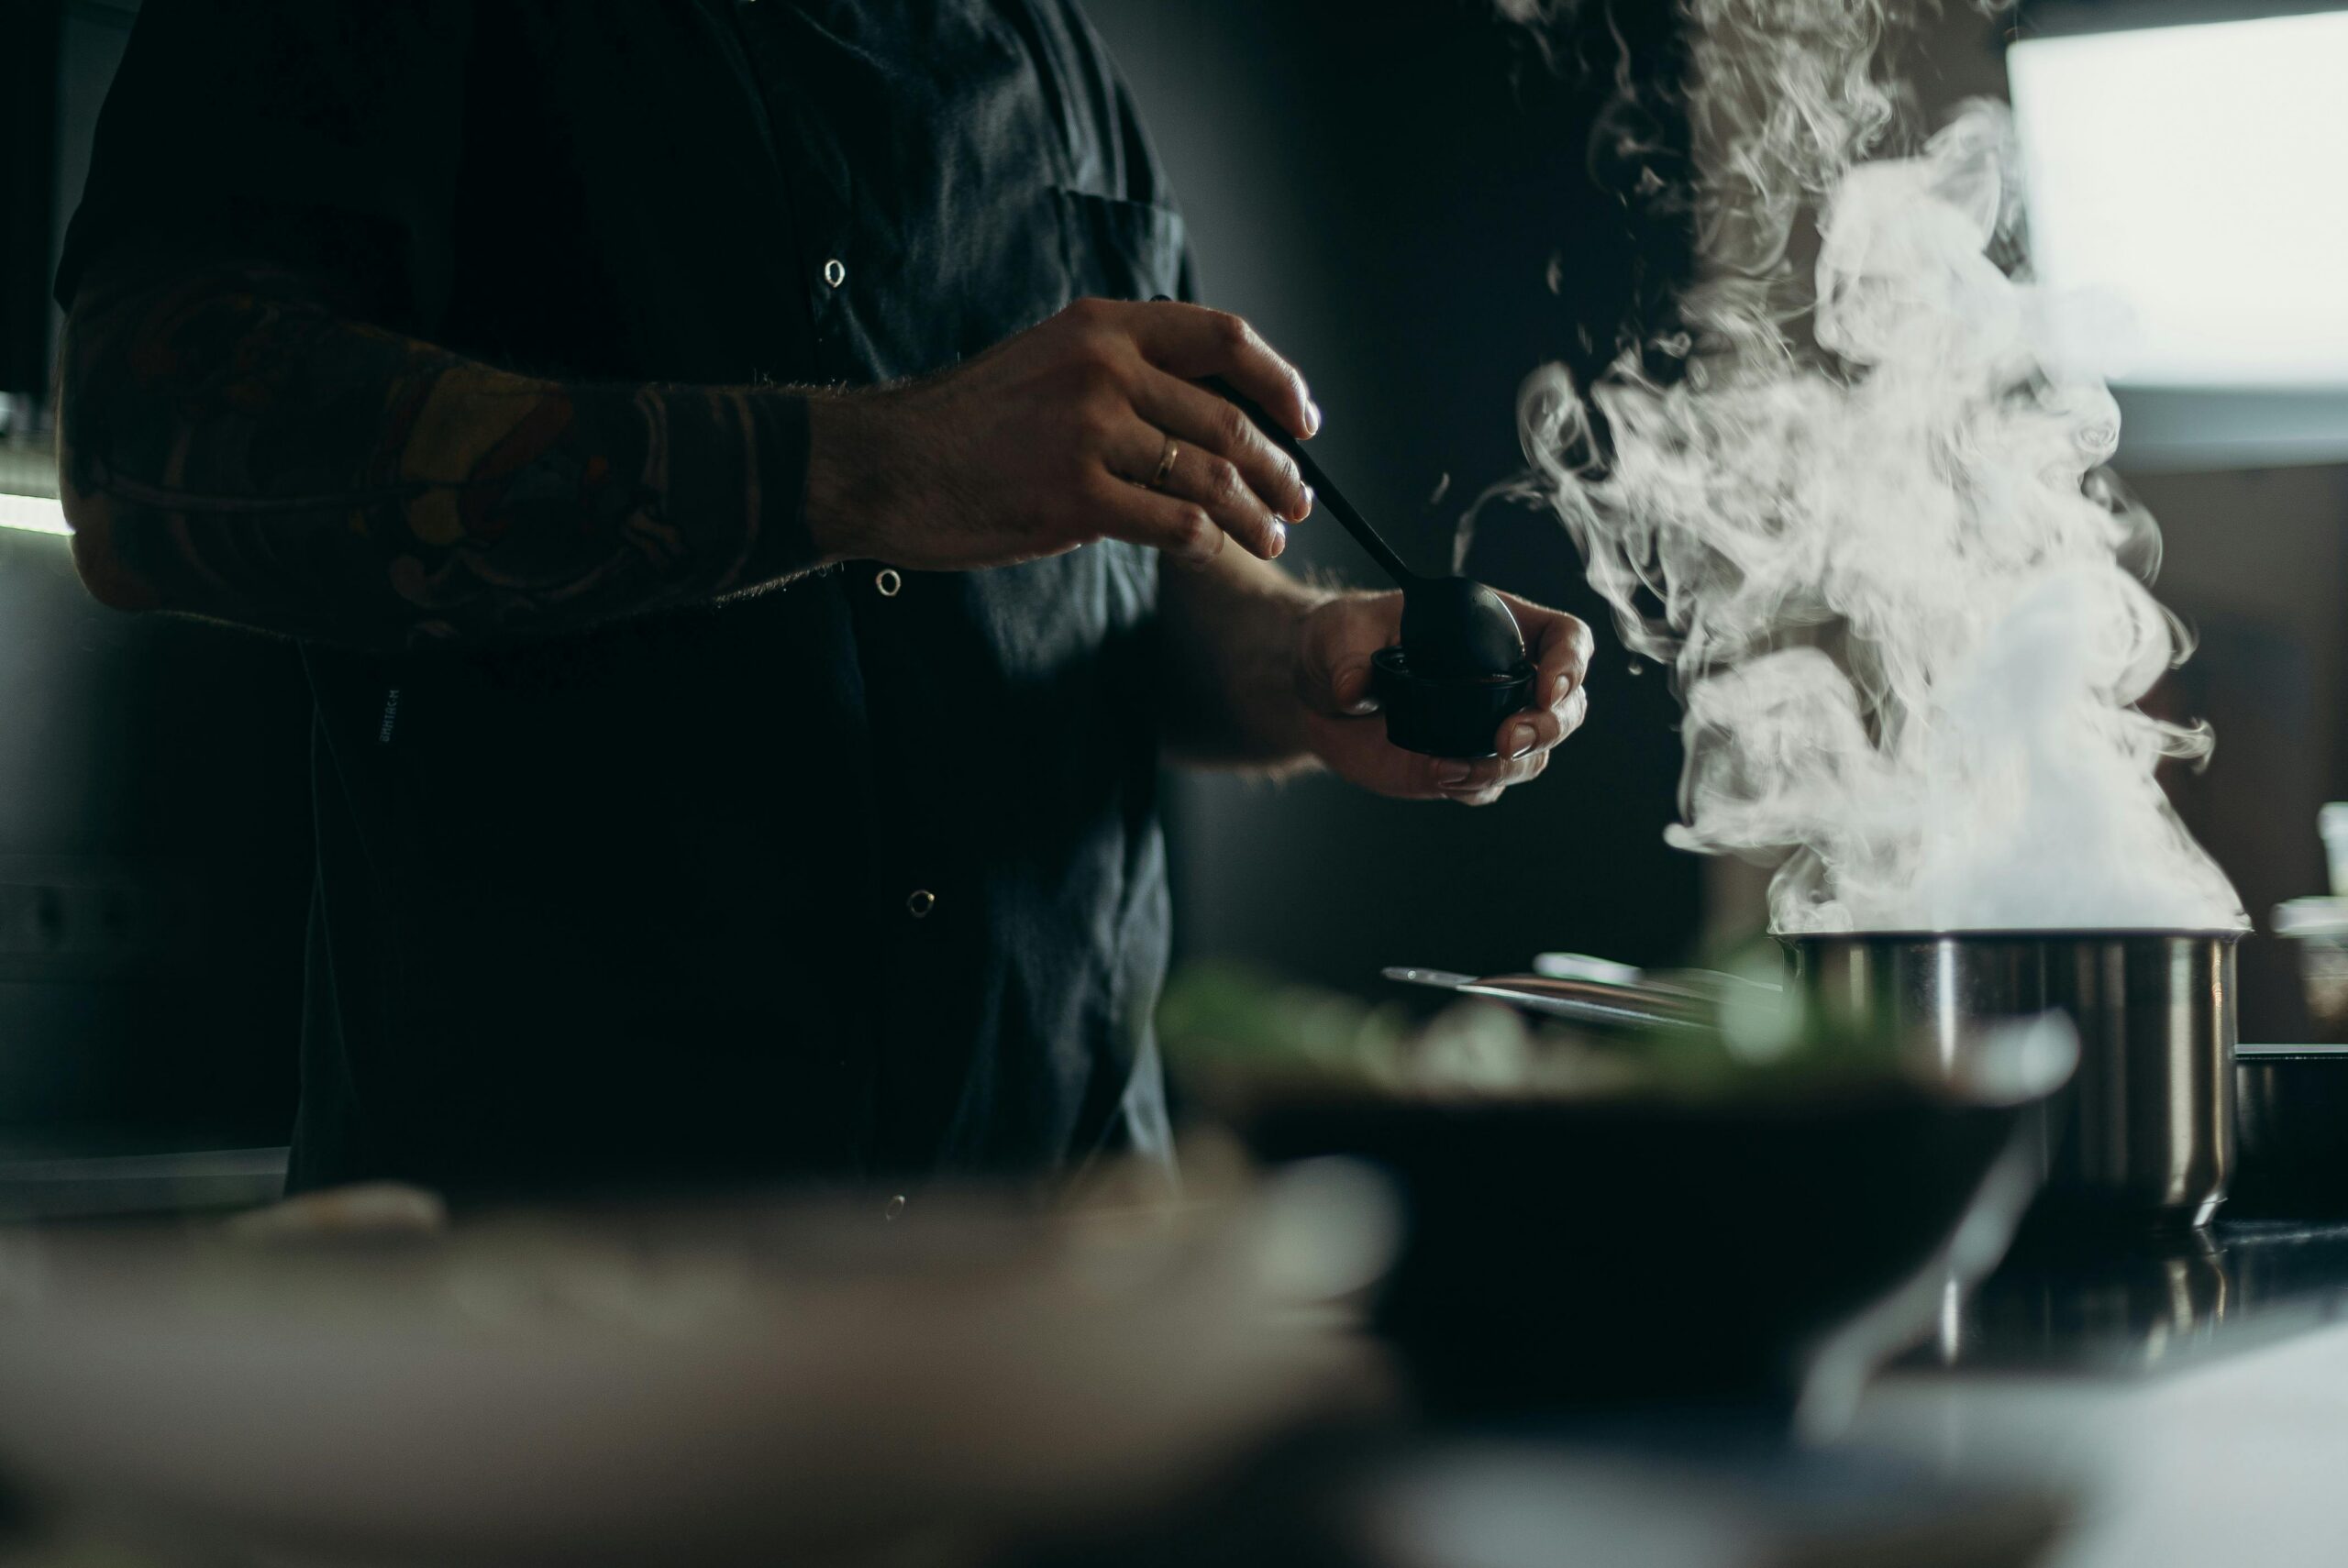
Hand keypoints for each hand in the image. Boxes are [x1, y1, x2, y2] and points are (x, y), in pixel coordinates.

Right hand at [802, 298, 1318, 571]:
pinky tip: (1213, 551)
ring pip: (1213, 476)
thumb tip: (1209, 408)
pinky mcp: (1075, 498)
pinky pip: (1176, 524)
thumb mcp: (1049, 363)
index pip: (1223, 339)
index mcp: (1102, 327)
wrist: (886, 464)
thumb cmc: (969, 424)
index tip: (1305, 420)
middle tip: (1297, 500)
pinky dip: (1208, 542)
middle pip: (1229, 420)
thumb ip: (1123, 373)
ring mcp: (1090, 432)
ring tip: (1270, 537)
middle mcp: (1103, 369)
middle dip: (1280, 469)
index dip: (1279, 381)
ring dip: (1255, 515)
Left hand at [1293, 589, 1592, 802]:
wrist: (1315, 694)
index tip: (1548, 688)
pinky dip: (1474, 786)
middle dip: (1549, 727)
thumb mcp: (1340, 630)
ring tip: (1461, 768)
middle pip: (1567, 706)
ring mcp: (1485, 727)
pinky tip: (1442, 777)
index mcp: (1496, 627)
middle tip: (1507, 741)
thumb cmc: (1341, 639)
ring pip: (1533, 755)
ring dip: (1511, 767)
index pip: (1564, 638)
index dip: (1570, 663)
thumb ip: (1349, 654)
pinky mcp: (1458, 765)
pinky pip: (1485, 786)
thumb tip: (1353, 689)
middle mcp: (1503, 680)